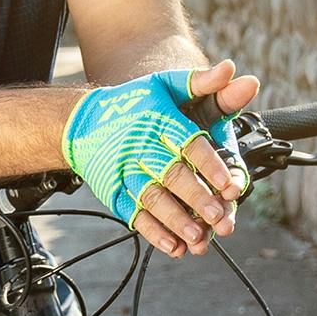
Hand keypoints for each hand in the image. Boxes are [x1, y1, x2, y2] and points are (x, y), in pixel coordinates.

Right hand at [129, 60, 259, 260]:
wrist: (83, 121)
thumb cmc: (136, 103)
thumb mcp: (167, 84)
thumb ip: (202, 82)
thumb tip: (233, 69)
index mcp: (158, 119)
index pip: (188, 142)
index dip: (209, 164)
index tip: (230, 185)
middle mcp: (139, 145)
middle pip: (171, 174)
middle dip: (195, 197)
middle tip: (219, 216)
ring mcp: (123, 171)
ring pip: (152, 198)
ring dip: (176, 220)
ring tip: (199, 237)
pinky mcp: (112, 191)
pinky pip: (133, 214)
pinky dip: (153, 232)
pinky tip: (173, 246)